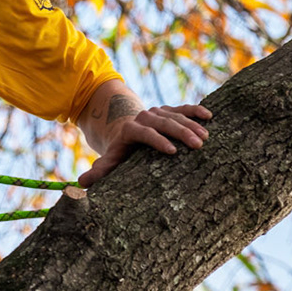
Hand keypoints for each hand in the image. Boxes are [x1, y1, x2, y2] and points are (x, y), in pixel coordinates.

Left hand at [77, 103, 210, 187]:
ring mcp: (157, 112)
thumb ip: (100, 169)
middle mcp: (144, 117)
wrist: (123, 127)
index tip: (173, 151)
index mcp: (130, 129)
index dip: (158, 141)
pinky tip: (209, 116)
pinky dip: (195, 110)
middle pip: (163, 122)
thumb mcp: (110, 158)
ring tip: (206, 137)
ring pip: (176, 115)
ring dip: (192, 125)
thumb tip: (82, 182)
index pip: (144, 133)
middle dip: (180, 133)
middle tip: (197, 144)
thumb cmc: (120, 149)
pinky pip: (183, 108)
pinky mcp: (169, 110)